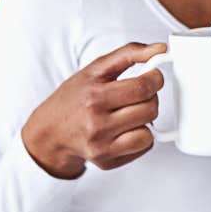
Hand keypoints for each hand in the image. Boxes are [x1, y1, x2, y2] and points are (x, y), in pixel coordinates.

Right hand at [21, 42, 165, 178]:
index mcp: (95, 97)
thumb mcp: (95, 69)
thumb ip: (129, 53)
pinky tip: (125, 129)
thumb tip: (160, 49)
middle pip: (149, 109)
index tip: (152, 76)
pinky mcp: (107, 162)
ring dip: (145, 120)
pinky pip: (143, 147)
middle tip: (138, 95)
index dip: (155, 78)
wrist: (50, 132)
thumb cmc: (73, 98)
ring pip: (148, 132)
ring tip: (130, 112)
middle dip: (150, 98)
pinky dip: (141, 136)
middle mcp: (97, 124)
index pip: (142, 87)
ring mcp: (102, 147)